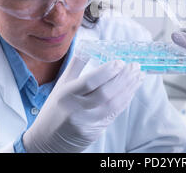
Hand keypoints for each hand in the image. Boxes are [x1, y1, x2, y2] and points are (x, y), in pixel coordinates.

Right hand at [22, 57, 144, 152]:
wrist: (46, 141)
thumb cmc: (55, 108)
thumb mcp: (61, 85)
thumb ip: (75, 65)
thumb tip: (88, 44)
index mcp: (66, 94)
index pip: (89, 82)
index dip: (106, 72)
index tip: (120, 62)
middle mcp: (76, 109)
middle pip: (105, 93)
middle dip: (123, 78)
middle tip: (135, 66)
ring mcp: (87, 122)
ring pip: (113, 104)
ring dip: (129, 88)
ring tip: (138, 76)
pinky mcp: (94, 132)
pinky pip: (114, 113)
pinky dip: (125, 100)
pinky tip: (132, 89)